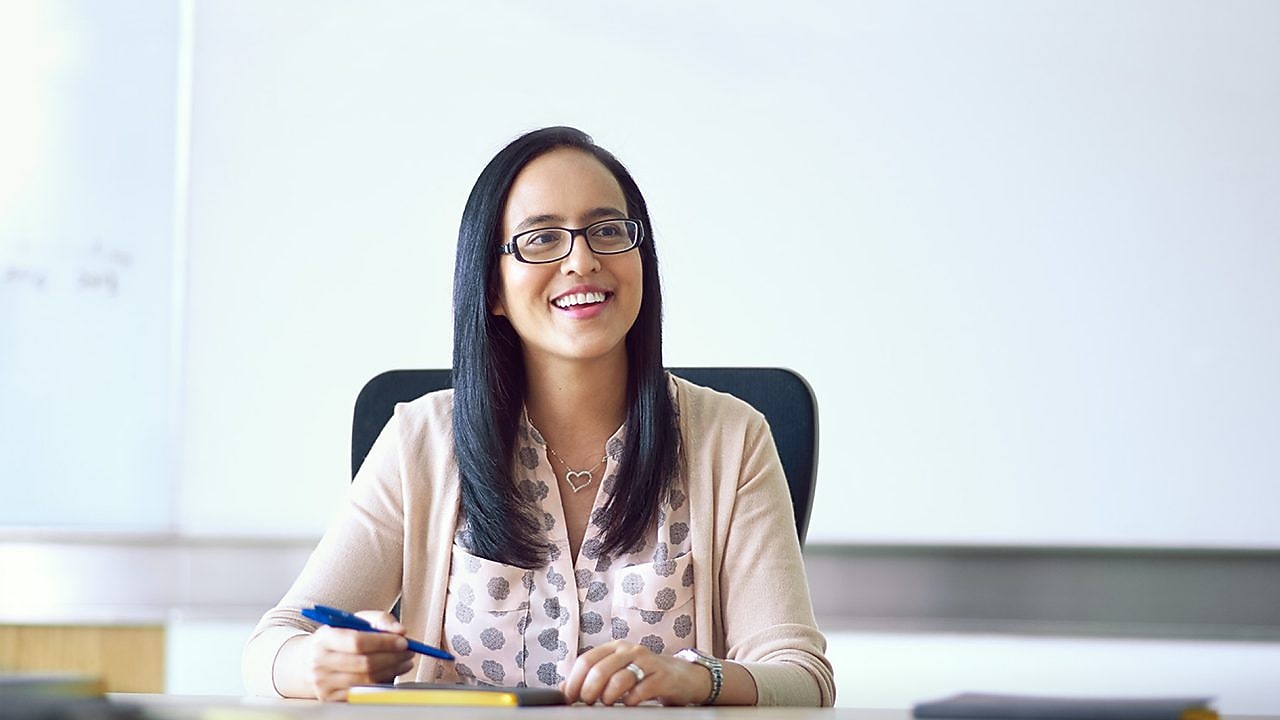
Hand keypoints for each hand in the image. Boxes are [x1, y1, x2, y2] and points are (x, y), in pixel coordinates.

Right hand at [306, 610, 414, 700]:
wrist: (308, 662)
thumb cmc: (338, 639)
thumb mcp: (354, 621)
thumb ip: (380, 620)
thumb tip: (400, 631)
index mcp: (325, 638)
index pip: (357, 642)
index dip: (384, 642)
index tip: (403, 641)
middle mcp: (320, 662)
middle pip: (365, 663)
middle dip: (393, 657)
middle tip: (409, 652)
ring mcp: (323, 683)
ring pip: (366, 680)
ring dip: (392, 671)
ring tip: (404, 662)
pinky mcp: (330, 698)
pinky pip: (362, 693)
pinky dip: (382, 683)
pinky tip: (391, 673)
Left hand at [561, 640, 711, 705]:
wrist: (683, 676)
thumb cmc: (646, 674)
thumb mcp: (618, 670)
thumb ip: (594, 675)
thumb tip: (564, 687)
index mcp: (615, 648)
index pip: (587, 660)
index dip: (574, 680)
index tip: (569, 697)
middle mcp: (630, 650)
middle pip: (600, 669)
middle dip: (588, 690)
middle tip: (587, 703)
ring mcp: (647, 662)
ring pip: (619, 679)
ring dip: (608, 696)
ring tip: (607, 703)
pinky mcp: (662, 677)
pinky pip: (640, 690)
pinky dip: (630, 700)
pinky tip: (629, 703)